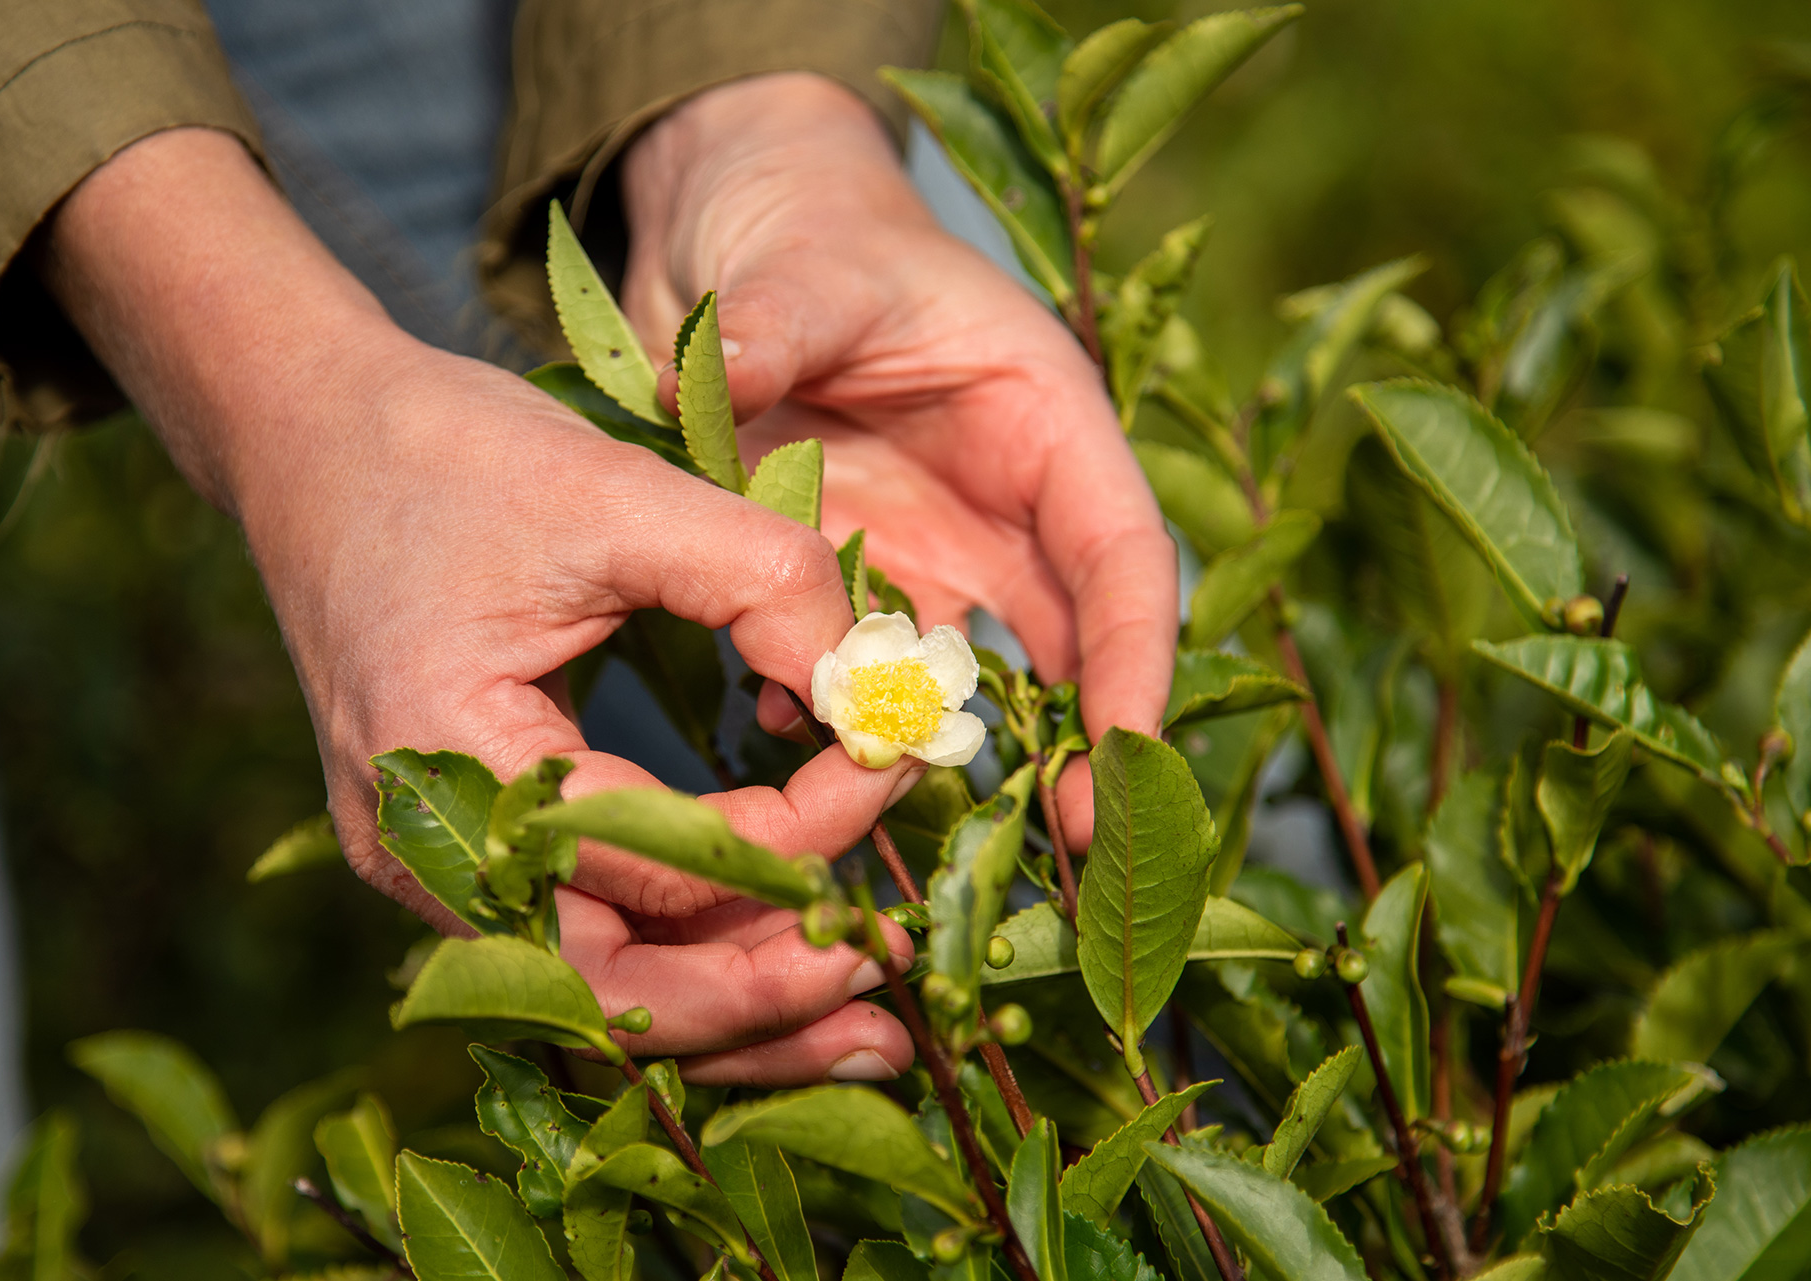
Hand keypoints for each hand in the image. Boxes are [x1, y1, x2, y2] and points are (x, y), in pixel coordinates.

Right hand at [40, 127, 913, 1083]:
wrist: (314, 439)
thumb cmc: (452, 455)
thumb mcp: (621, 491)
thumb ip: (765, 582)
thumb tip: (876, 693)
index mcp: (452, 758)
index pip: (662, 863)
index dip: (806, 831)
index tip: (897, 759)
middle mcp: (423, 849)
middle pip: (613, 994)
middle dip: (767, 1000)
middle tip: (892, 976)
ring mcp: (426, 865)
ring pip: (596, 993)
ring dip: (729, 1006)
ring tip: (855, 1011)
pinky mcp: (450, 852)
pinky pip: (574, 941)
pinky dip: (675, 957)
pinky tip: (764, 956)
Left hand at [622, 74, 1179, 849]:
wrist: (745, 235)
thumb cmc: (809, 231)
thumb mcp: (807, 265)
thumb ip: (779, 323)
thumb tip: (710, 373)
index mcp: (1046, 425)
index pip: (1125, 559)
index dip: (1138, 662)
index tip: (1127, 757)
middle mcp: (1007, 504)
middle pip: (1075, 642)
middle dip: (1078, 746)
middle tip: (1068, 852)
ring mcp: (935, 548)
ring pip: (971, 674)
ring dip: (953, 751)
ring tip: (922, 824)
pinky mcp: (861, 575)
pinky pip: (868, 666)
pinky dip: (842, 711)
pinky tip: (796, 741)